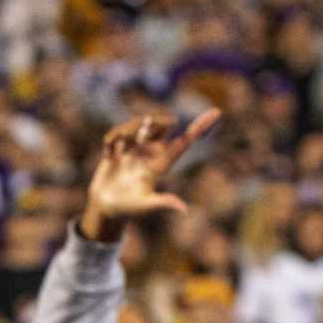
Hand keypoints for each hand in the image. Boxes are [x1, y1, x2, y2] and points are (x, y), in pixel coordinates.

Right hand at [82, 109, 221, 244]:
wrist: (106, 210)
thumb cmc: (129, 210)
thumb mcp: (146, 206)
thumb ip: (163, 203)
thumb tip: (184, 209)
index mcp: (161, 164)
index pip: (185, 142)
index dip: (200, 127)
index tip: (216, 112)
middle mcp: (150, 154)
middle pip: (162, 126)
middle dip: (157, 120)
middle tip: (146, 124)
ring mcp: (133, 151)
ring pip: (138, 126)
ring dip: (130, 127)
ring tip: (117, 140)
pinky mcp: (117, 151)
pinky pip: (117, 135)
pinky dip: (113, 138)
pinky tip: (108, 149)